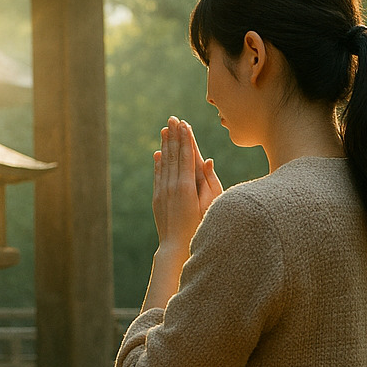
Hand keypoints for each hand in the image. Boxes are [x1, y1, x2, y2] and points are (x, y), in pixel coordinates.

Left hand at [152, 117, 222, 252]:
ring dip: (165, 145)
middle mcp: (172, 185)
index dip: (186, 138)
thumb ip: (208, 182)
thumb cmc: (200, 228)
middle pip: (174, 155)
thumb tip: (207, 159)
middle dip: (174, 135)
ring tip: (165, 129)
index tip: (185, 123)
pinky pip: (157, 175)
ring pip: (164, 162)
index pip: (187, 156)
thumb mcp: (209, 205)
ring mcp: (162, 191)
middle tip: (173, 118)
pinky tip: (158, 153)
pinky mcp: (157, 198)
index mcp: (187, 186)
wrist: (175, 247)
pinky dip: (157, 162)